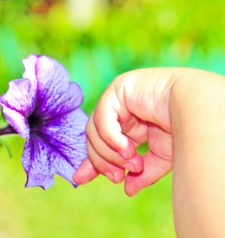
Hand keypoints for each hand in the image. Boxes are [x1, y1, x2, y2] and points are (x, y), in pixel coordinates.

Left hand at [73, 68, 182, 195]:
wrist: (199, 109)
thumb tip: (127, 190)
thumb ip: (141, 172)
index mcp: (129, 124)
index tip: (80, 178)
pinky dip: (110, 137)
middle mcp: (121, 111)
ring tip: (132, 163)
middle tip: (117, 178)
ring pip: (94, 130)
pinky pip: (102, 117)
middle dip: (102, 162)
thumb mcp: (159, 158)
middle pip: (94, 138)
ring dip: (110, 153)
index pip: (101, 143)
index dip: (92, 160)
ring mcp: (118, 98)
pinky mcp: (118, 89)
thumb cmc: (184, 130)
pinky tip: (125, 149)